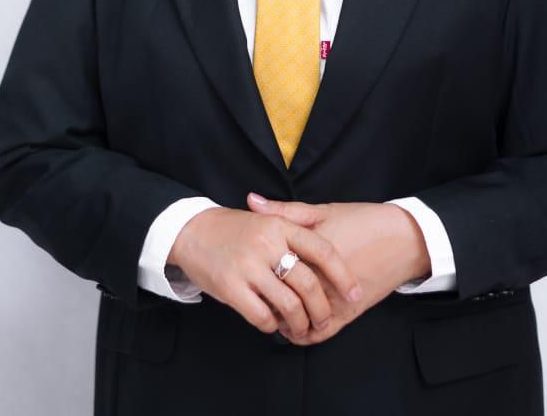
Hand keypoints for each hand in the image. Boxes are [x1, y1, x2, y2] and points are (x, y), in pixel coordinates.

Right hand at [167, 205, 362, 338]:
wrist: (192, 231)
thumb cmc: (235, 228)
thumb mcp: (267, 218)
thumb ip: (296, 222)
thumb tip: (323, 232)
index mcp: (280, 225)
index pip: (322, 251)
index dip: (343, 275)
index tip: (355, 294)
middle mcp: (267, 244)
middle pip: (308, 283)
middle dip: (322, 308)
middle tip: (325, 320)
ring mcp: (247, 266)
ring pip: (288, 304)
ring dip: (300, 322)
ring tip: (301, 328)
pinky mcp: (230, 286)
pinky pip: (262, 315)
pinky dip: (272, 325)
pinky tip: (274, 324)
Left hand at [246, 194, 430, 344]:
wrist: (403, 238)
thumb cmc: (362, 220)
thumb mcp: (322, 210)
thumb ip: (284, 210)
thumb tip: (251, 201)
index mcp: (308, 250)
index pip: (270, 270)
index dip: (255, 273)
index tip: (245, 268)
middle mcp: (320, 279)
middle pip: (280, 297)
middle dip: (264, 296)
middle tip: (255, 290)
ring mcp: (334, 299)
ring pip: (297, 320)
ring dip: (283, 319)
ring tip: (274, 308)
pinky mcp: (349, 313)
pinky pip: (319, 333)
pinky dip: (304, 333)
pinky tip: (295, 324)